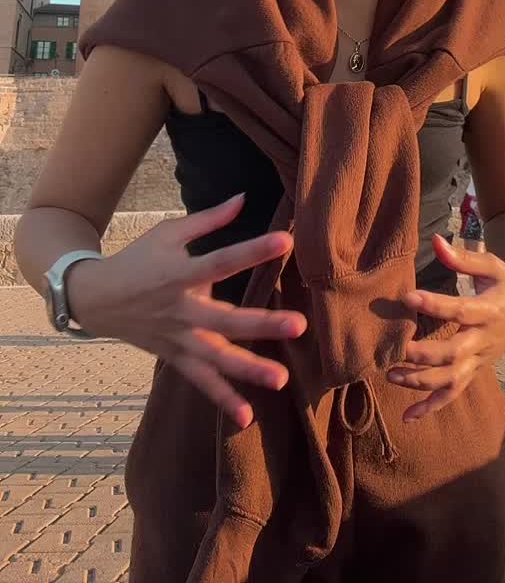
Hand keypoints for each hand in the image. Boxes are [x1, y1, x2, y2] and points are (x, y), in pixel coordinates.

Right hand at [66, 194, 306, 427]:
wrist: (96, 299)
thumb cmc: (138, 260)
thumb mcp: (169, 233)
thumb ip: (209, 220)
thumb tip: (244, 198)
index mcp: (180, 274)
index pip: (221, 261)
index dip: (252, 251)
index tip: (284, 241)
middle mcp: (181, 311)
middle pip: (226, 320)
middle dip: (262, 324)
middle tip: (299, 325)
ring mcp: (178, 339)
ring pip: (216, 359)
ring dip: (248, 370)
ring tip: (282, 380)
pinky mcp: (175, 358)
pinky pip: (201, 382)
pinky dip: (222, 400)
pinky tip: (246, 416)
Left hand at [387, 235, 504, 421]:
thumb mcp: (491, 265)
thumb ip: (463, 259)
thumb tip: (436, 241)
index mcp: (489, 310)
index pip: (460, 310)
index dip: (435, 304)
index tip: (408, 297)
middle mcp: (484, 339)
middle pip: (455, 354)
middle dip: (426, 355)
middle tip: (399, 349)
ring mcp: (480, 359)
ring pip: (452, 379)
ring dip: (422, 382)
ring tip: (392, 376)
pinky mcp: (475, 370)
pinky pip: (454, 393)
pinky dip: (432, 407)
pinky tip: (409, 416)